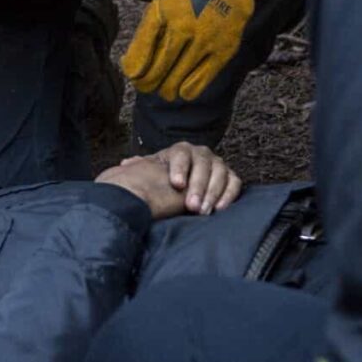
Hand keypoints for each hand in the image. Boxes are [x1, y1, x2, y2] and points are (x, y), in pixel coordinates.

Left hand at [97, 143, 239, 220]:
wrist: (178, 186)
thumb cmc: (162, 180)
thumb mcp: (150, 172)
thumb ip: (140, 166)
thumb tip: (127, 164)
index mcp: (181, 150)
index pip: (182, 154)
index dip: (180, 168)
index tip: (176, 185)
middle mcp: (201, 154)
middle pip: (203, 165)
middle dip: (197, 186)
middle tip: (191, 206)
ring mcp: (217, 165)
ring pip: (220, 173)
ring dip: (212, 193)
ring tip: (202, 211)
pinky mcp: (230, 178)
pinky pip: (234, 183)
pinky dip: (228, 194)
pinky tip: (219, 209)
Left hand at [106, 0, 264, 103]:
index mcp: (163, 9)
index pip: (140, 51)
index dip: (132, 68)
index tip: (132, 74)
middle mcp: (182, 27)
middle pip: (154, 73)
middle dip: (146, 84)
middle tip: (146, 85)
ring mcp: (204, 41)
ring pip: (175, 83)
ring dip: (166, 90)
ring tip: (164, 88)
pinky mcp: (223, 50)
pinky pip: (199, 83)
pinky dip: (187, 90)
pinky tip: (183, 87)